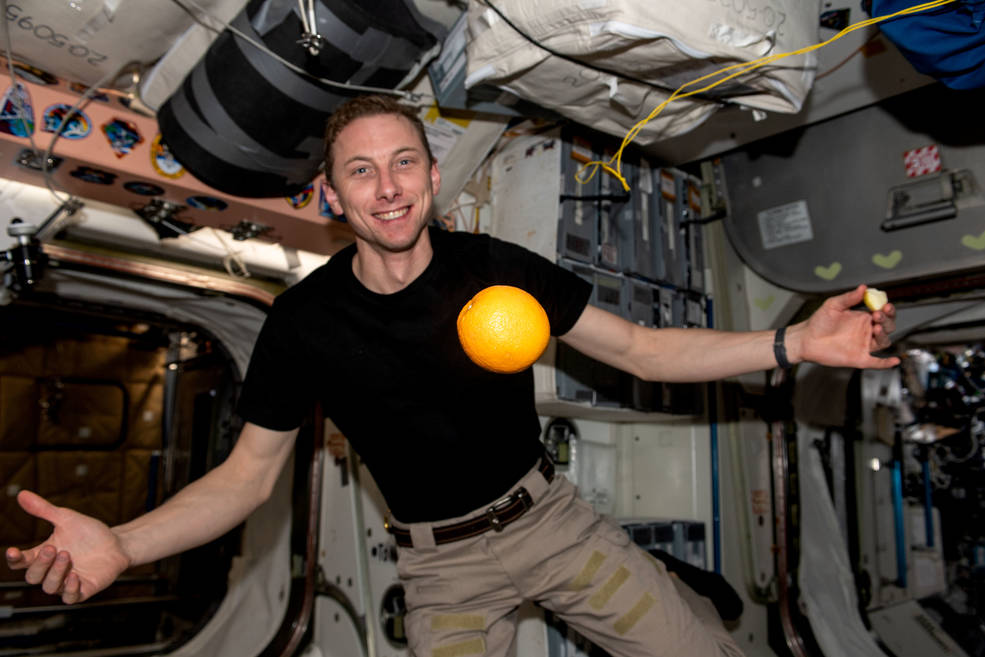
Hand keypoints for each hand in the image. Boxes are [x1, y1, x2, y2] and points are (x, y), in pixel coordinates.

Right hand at [5, 490, 130, 603]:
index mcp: (43, 555)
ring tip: (66, 555)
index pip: (21, 562)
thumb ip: (44, 510)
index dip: (15, 559)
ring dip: (55, 572)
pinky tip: (74, 576)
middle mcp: (51, 572)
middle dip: (40, 563)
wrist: (117, 543)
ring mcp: (66, 583)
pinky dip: (69, 589)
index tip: (14, 551)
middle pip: (33, 576)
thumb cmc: (89, 533)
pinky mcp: (83, 590)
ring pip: (49, 586)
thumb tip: (21, 494)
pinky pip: (69, 597)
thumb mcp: (66, 518)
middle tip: (53, 548)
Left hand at [793, 284, 899, 368]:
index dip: (888, 309)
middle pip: (888, 326)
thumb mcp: (833, 305)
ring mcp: (864, 345)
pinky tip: (894, 361)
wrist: (806, 339)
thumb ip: (849, 297)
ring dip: (884, 335)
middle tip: (878, 314)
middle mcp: (867, 331)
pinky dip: (886, 363)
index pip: (883, 312)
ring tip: (876, 327)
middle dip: (887, 320)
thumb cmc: (819, 322)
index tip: (886, 305)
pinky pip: (876, 362)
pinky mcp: (859, 358)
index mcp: (864, 317)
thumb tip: (863, 287)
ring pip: (884, 342)